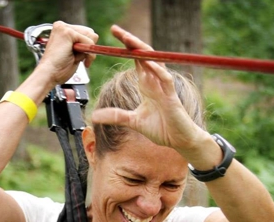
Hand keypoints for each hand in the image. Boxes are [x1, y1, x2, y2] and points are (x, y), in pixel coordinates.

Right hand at [38, 21, 98, 86]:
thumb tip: (95, 36)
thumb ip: (83, 45)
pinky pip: (88, 41)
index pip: (85, 34)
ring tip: (72, 59)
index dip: (86, 48)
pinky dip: (86, 54)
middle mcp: (62, 26)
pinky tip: (75, 59)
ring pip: (90, 36)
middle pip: (89, 33)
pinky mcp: (68, 32)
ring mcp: (64, 28)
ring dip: (85, 52)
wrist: (48, 75)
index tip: (77, 59)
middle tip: (74, 59)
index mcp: (62, 31)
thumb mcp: (75, 55)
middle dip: (87, 49)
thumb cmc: (59, 69)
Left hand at [91, 25, 205, 151]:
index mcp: (146, 83)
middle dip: (129, 41)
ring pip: (154, 61)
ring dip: (141, 50)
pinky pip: (165, 79)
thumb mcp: (133, 122)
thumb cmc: (161, 128)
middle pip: (142, 54)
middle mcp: (155, 80)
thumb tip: (95, 116)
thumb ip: (115, 116)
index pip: (135, 59)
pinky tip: (148, 64)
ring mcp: (164, 87)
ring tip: (128, 39)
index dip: (124, 47)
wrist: (178, 140)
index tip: (110, 37)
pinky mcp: (172, 97)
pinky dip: (157, 71)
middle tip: (114, 29)